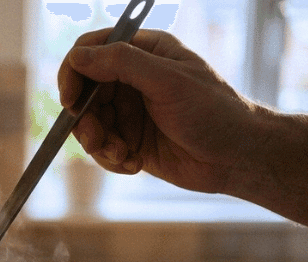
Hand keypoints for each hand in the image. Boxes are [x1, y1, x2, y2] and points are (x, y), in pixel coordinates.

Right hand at [57, 29, 258, 194]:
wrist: (237, 158)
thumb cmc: (214, 112)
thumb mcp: (167, 81)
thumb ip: (121, 64)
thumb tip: (78, 57)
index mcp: (144, 52)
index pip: (91, 51)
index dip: (74, 73)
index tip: (71, 101)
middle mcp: (132, 79)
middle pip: (83, 94)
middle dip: (86, 121)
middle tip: (97, 140)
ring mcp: (130, 112)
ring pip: (89, 125)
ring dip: (99, 144)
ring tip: (122, 156)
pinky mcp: (130, 141)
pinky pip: (102, 149)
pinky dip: (111, 160)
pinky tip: (134, 164)